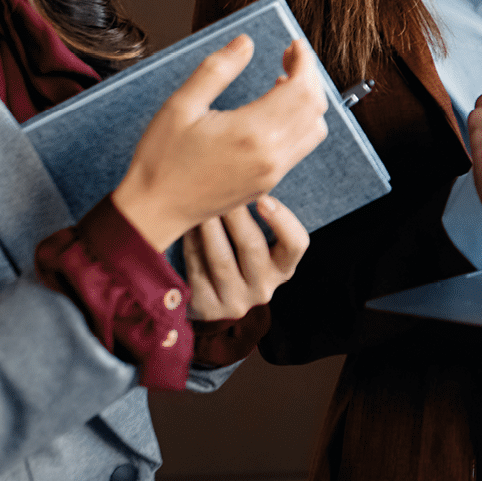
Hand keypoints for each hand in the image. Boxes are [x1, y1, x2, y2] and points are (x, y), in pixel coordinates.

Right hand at [112, 36, 327, 251]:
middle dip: (309, 76)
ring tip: (284, 81)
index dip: (304, 61)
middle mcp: (271, 156)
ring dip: (308, 101)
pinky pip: (301, 148)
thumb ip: (218, 69)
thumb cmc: (163, 159)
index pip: (302, 89)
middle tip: (290, 56)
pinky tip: (275, 111)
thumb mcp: (182, 105)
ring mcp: (272, 173)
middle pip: (315, 108)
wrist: (156, 210)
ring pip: (314, 130)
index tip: (294, 45)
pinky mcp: (268, 184)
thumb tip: (245, 43)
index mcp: (252, 133)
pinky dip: (301, 123)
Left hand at [182, 196, 309, 323]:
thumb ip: (258, 214)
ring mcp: (235, 302)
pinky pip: (197, 270)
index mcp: (282, 269)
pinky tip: (185, 225)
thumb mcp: (256, 241)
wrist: (210, 300)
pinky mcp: (207, 308)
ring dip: (209, 226)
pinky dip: (191, 244)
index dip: (282, 220)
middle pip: (252, 246)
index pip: (296, 244)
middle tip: (219, 188)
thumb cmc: (234, 253)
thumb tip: (250, 172)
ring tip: (198, 202)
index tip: (263, 198)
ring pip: (221, 259)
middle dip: (234, 214)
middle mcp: (263, 289)